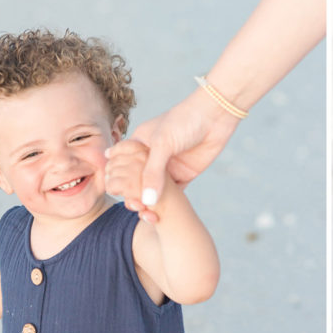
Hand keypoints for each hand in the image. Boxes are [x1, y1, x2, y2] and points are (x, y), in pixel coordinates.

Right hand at [107, 88, 240, 223]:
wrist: (215, 116)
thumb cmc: (184, 121)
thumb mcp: (163, 144)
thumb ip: (153, 172)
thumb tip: (147, 201)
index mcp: (140, 144)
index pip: (122, 165)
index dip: (118, 179)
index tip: (117, 193)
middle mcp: (152, 157)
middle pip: (137, 181)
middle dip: (134, 195)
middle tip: (134, 208)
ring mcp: (168, 167)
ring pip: (154, 190)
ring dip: (150, 203)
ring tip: (148, 216)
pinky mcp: (184, 175)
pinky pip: (173, 194)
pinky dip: (167, 204)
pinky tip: (162, 214)